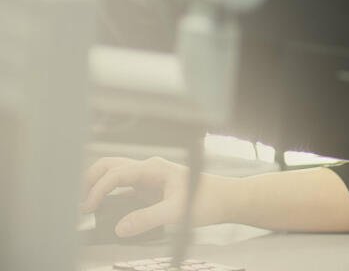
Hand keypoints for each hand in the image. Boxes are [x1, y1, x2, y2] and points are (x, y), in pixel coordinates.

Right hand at [81, 156, 222, 236]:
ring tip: (85, 205)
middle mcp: (148, 170)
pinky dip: (109, 197)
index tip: (87, 208)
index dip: (97, 190)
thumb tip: (120, 227)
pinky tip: (104, 211)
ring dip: (98, 186)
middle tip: (77, 201)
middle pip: (109, 167)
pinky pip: (122, 190)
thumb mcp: (177, 211)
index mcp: (154, 168)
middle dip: (90, 180)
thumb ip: (148, 218)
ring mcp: (147, 179)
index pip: (116, 174)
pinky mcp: (148, 190)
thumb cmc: (207, 199)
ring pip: (114, 176)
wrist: (224, 200)